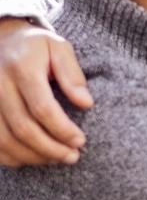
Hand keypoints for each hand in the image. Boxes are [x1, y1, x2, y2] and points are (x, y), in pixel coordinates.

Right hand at [0, 18, 92, 165]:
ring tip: (57, 159)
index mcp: (21, 66)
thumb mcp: (58, 48)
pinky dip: (12, 157)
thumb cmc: (35, 48)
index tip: (80, 141)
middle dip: (51, 148)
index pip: (42, 108)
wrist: (0, 40)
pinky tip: (33, 158)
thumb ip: (73, 75)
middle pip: (23, 128)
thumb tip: (86, 103)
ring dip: (33, 157)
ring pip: (5, 140)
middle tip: (73, 156)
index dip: (63, 130)